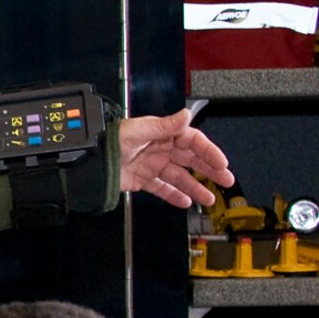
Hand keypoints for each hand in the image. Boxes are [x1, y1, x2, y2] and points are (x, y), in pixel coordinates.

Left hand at [117, 107, 233, 207]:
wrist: (92, 161)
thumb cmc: (111, 140)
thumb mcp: (139, 130)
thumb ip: (164, 125)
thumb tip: (186, 115)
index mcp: (162, 133)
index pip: (193, 141)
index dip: (209, 152)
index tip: (222, 163)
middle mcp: (160, 148)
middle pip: (191, 160)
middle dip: (210, 170)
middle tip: (226, 181)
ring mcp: (153, 165)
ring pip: (180, 177)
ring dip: (196, 187)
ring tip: (209, 199)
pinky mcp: (144, 180)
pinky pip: (163, 188)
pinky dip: (174, 196)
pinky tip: (186, 202)